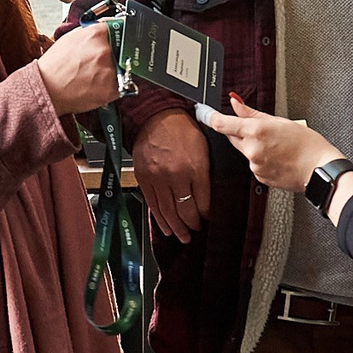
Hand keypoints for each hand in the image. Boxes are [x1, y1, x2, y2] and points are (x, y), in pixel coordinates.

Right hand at [36, 22, 120, 114]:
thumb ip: (90, 32)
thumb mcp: (70, 38)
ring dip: (112, 70)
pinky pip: (120, 84)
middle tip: (97, 62)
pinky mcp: (112, 89)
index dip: (116, 34)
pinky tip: (95, 85)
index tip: (118, 38)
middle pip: (120, 48)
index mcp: (95, 34)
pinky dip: (111, 85)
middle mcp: (105, 50)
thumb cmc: (54, 66)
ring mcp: (109, 70)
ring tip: (93, 75)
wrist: (46, 89)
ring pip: (121, 67)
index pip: (118, 28)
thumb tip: (106, 28)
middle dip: (112, 54)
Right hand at [132, 109, 211, 242]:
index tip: (208, 219)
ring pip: (168, 211)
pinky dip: (160, 219)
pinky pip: (153, 204)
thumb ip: (205, 171)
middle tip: (196, 231)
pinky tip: (166, 228)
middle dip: (193, 225)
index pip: (203, 201)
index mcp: (195, 167)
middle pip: (186, 210)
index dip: (206, 215)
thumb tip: (208, 194)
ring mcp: (158, 178)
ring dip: (177, 227)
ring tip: (183, 236)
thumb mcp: (204, 147)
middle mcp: (176, 175)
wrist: (156, 116)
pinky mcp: (144, 178)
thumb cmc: (181, 128)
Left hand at [208, 95, 338, 193]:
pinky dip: (261, 160)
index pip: (222, 124)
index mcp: (256, 131)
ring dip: (254, 147)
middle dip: (240, 132)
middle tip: (262, 131)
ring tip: (277, 147)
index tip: (203, 112)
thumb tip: (236, 103)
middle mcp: (252, 149)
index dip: (209, 117)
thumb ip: (252, 113)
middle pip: (233, 137)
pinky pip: (254, 164)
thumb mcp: (280, 121)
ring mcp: (254, 165)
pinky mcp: (259, 177)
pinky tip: (277, 158)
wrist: (319, 170)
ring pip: (245, 151)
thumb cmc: (307, 145)